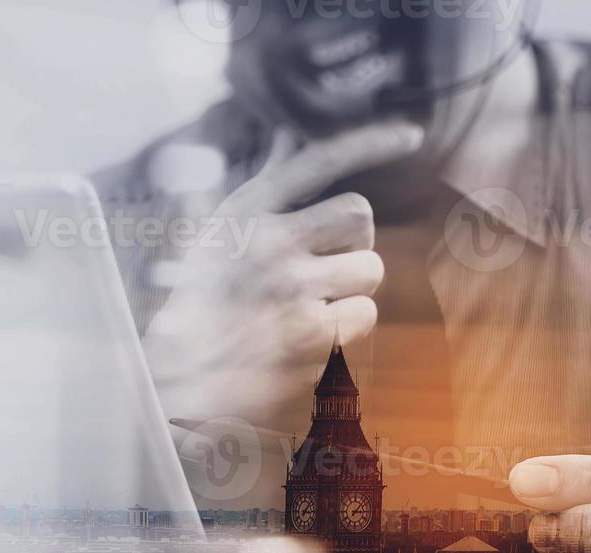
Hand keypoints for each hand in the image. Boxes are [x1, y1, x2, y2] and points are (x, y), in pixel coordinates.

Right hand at [143, 121, 423, 437]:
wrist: (180, 381)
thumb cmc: (203, 303)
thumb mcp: (220, 233)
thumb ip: (263, 187)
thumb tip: (290, 136)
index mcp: (245, 210)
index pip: (317, 159)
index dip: (370, 141)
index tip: (410, 133)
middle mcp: (269, 242)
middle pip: (361, 217)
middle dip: (354, 242)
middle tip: (324, 264)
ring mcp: (293, 289)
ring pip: (370, 269)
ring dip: (352, 286)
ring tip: (311, 301)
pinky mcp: (312, 335)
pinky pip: (365, 313)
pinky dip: (348, 324)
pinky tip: (313, 333)